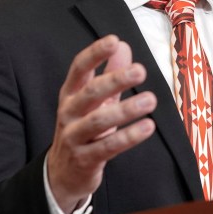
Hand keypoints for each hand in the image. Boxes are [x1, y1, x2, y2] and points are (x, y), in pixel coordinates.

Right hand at [47, 35, 156, 213]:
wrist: (62, 173)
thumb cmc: (83, 129)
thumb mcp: (94, 101)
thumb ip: (109, 73)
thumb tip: (123, 46)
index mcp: (70, 94)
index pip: (79, 68)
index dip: (95, 54)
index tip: (113, 40)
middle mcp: (69, 112)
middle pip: (91, 92)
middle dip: (115, 80)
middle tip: (140, 70)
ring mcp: (74, 136)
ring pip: (99, 120)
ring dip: (126, 110)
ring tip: (150, 99)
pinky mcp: (85, 159)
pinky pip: (108, 147)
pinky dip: (129, 137)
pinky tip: (147, 127)